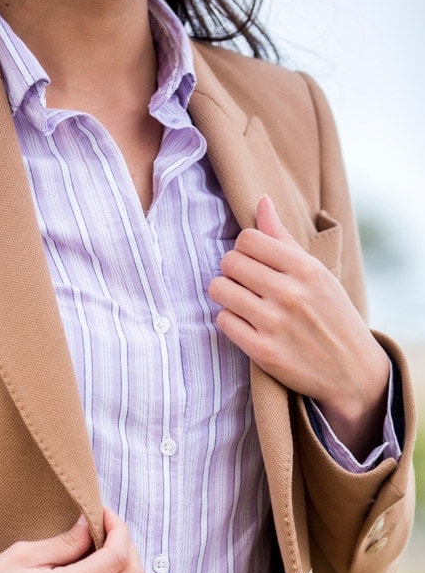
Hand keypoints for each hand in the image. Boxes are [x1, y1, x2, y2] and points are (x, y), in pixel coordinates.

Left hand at [207, 195, 390, 458]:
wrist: (352, 369)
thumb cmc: (332, 315)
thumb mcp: (318, 274)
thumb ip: (285, 240)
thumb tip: (262, 202)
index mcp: (305, 268)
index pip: (248, 238)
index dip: (244, 248)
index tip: (252, 261)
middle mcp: (289, 293)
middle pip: (229, 262)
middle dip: (230, 269)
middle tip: (243, 282)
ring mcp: (274, 323)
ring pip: (219, 290)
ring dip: (224, 293)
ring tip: (239, 299)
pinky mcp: (262, 351)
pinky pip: (223, 321)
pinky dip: (228, 319)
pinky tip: (242, 322)